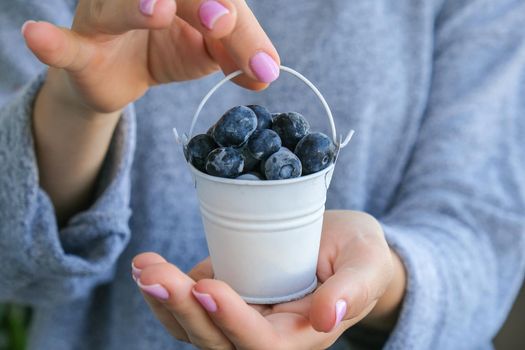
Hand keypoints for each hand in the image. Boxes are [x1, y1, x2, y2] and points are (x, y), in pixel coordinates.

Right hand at [22, 0, 279, 223]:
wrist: (119, 75)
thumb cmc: (165, 49)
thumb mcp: (207, 51)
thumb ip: (236, 54)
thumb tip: (268, 74)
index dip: (242, 28)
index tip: (262, 65)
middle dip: (202, 4)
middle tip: (224, 22)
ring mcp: (105, 15)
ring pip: (116, 6)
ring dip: (135, 8)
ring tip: (159, 9)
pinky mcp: (81, 46)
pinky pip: (67, 43)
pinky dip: (54, 43)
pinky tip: (39, 37)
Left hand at [132, 210, 405, 348]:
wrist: (342, 250)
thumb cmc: (359, 257)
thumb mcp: (365, 265)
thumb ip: (353, 291)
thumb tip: (327, 318)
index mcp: (303, 336)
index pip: (262, 343)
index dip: (232, 321)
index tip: (206, 287)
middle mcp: (267, 336)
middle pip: (218, 342)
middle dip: (184, 309)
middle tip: (155, 272)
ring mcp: (242, 320)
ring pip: (196, 330)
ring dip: (165, 302)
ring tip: (144, 267)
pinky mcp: (228, 302)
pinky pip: (190, 312)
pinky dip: (167, 294)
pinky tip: (148, 267)